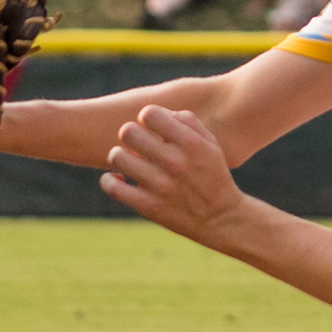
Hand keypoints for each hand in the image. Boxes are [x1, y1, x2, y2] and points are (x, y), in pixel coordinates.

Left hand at [100, 106, 245, 242]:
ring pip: (116, 156)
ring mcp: (160, 186)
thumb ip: (188, 121)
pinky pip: (111, 186)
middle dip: (131, 134)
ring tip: (131, 161)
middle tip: (139, 145)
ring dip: (120, 156)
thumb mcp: (211, 145)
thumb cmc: (212, 175)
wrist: (221, 218)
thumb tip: (161, 113)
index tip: (152, 128)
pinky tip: (120, 179)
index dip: (147, 117)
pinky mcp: (147, 206)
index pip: (150, 113)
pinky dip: (110, 180)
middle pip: (127, 131)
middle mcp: (175, 163)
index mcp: (191, 144)